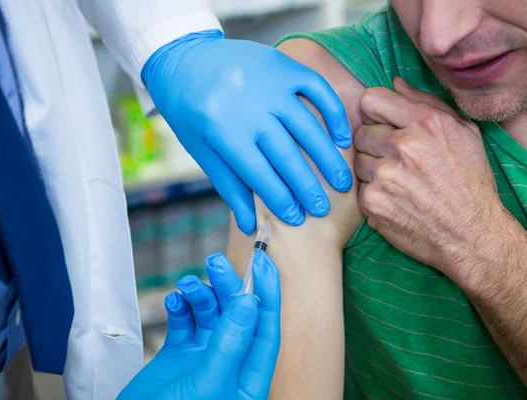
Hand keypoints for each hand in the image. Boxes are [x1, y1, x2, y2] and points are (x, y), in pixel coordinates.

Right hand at [117, 252, 280, 399]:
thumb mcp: (209, 383)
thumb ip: (231, 343)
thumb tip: (251, 301)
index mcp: (248, 376)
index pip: (265, 328)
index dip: (267, 293)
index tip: (264, 262)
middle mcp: (229, 363)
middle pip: (237, 315)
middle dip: (229, 287)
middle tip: (216, 262)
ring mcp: (203, 359)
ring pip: (210, 315)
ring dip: (201, 295)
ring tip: (188, 284)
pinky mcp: (178, 357)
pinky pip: (184, 323)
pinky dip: (180, 308)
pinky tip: (174, 301)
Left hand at [143, 30, 352, 234]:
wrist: (185, 58)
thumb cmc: (190, 111)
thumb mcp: (202, 149)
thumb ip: (229, 186)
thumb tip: (250, 227)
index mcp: (221, 129)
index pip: (259, 173)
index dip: (279, 199)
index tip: (296, 218)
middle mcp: (248, 105)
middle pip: (286, 154)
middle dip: (306, 186)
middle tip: (322, 209)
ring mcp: (269, 82)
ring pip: (307, 126)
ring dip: (327, 158)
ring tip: (342, 184)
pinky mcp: (284, 64)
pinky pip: (317, 89)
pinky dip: (333, 114)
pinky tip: (342, 139)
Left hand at [353, 77, 510, 282]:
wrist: (471, 235)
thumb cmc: (470, 182)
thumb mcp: (463, 133)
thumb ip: (426, 103)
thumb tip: (394, 83)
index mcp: (425, 123)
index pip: (370, 99)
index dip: (375, 113)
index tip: (383, 124)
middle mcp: (403, 146)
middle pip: (361, 132)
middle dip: (374, 144)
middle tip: (397, 160)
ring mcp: (384, 176)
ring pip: (358, 161)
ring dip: (372, 170)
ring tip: (400, 182)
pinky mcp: (372, 202)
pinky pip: (359, 188)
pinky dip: (373, 194)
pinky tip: (396, 200)